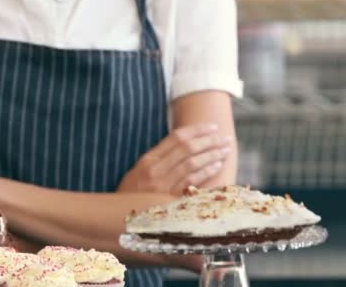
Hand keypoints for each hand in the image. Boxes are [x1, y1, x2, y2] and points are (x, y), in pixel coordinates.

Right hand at [117, 124, 233, 195]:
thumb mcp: (140, 171)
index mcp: (148, 160)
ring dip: (212, 155)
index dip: (197, 130)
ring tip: (225, 150)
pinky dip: (206, 172)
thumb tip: (185, 143)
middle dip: (209, 141)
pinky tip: (217, 166)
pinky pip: (192, 183)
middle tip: (224, 138)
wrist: (121, 218)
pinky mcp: (169, 201)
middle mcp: (155, 170)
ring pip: (192, 164)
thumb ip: (160, 158)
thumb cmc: (133, 193)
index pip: (176, 138)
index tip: (212, 126)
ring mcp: (162, 186)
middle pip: (187, 148)